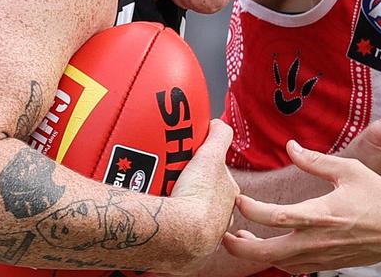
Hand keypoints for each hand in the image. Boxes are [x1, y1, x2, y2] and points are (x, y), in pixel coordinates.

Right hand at [167, 120, 240, 269]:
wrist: (178, 235)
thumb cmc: (197, 196)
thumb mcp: (210, 155)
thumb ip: (218, 136)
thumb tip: (217, 124)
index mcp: (228, 198)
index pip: (219, 181)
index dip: (205, 172)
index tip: (189, 167)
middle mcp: (219, 222)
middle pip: (203, 201)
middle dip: (188, 192)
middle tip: (168, 182)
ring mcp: (202, 240)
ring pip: (188, 221)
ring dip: (176, 212)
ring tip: (156, 200)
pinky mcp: (183, 256)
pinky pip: (173, 239)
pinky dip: (164, 230)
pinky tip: (153, 220)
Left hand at [223, 140, 380, 272]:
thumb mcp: (349, 170)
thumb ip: (316, 161)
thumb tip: (291, 147)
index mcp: (322, 214)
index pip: (275, 217)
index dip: (250, 210)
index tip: (237, 199)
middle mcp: (319, 240)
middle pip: (268, 252)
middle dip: (240, 247)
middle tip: (224, 234)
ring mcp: (324, 256)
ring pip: (280, 264)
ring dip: (258, 254)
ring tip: (243, 239)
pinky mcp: (330, 264)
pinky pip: (297, 268)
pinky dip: (279, 260)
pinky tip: (274, 246)